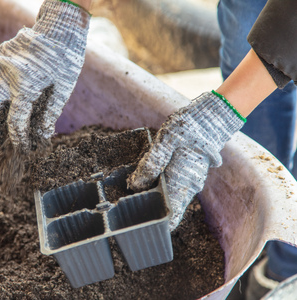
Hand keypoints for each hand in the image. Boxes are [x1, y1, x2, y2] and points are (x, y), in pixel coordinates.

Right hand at [0, 0, 89, 151]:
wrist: (61, 29)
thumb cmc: (66, 61)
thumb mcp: (63, 89)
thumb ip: (51, 113)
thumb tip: (43, 135)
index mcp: (26, 89)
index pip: (15, 122)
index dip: (17, 139)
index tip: (21, 148)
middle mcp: (8, 77)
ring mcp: (1, 63)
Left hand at [128, 92, 244, 230]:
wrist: (211, 117)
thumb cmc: (189, 127)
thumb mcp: (165, 141)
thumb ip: (151, 163)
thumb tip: (136, 184)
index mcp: (182, 182)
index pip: (171, 215)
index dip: (157, 222)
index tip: (140, 222)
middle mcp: (188, 186)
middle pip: (167, 206)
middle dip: (149, 204)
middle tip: (130, 197)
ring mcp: (191, 180)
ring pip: (169, 194)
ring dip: (153, 192)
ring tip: (135, 184)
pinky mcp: (189, 172)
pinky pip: (173, 184)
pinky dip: (160, 182)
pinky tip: (148, 174)